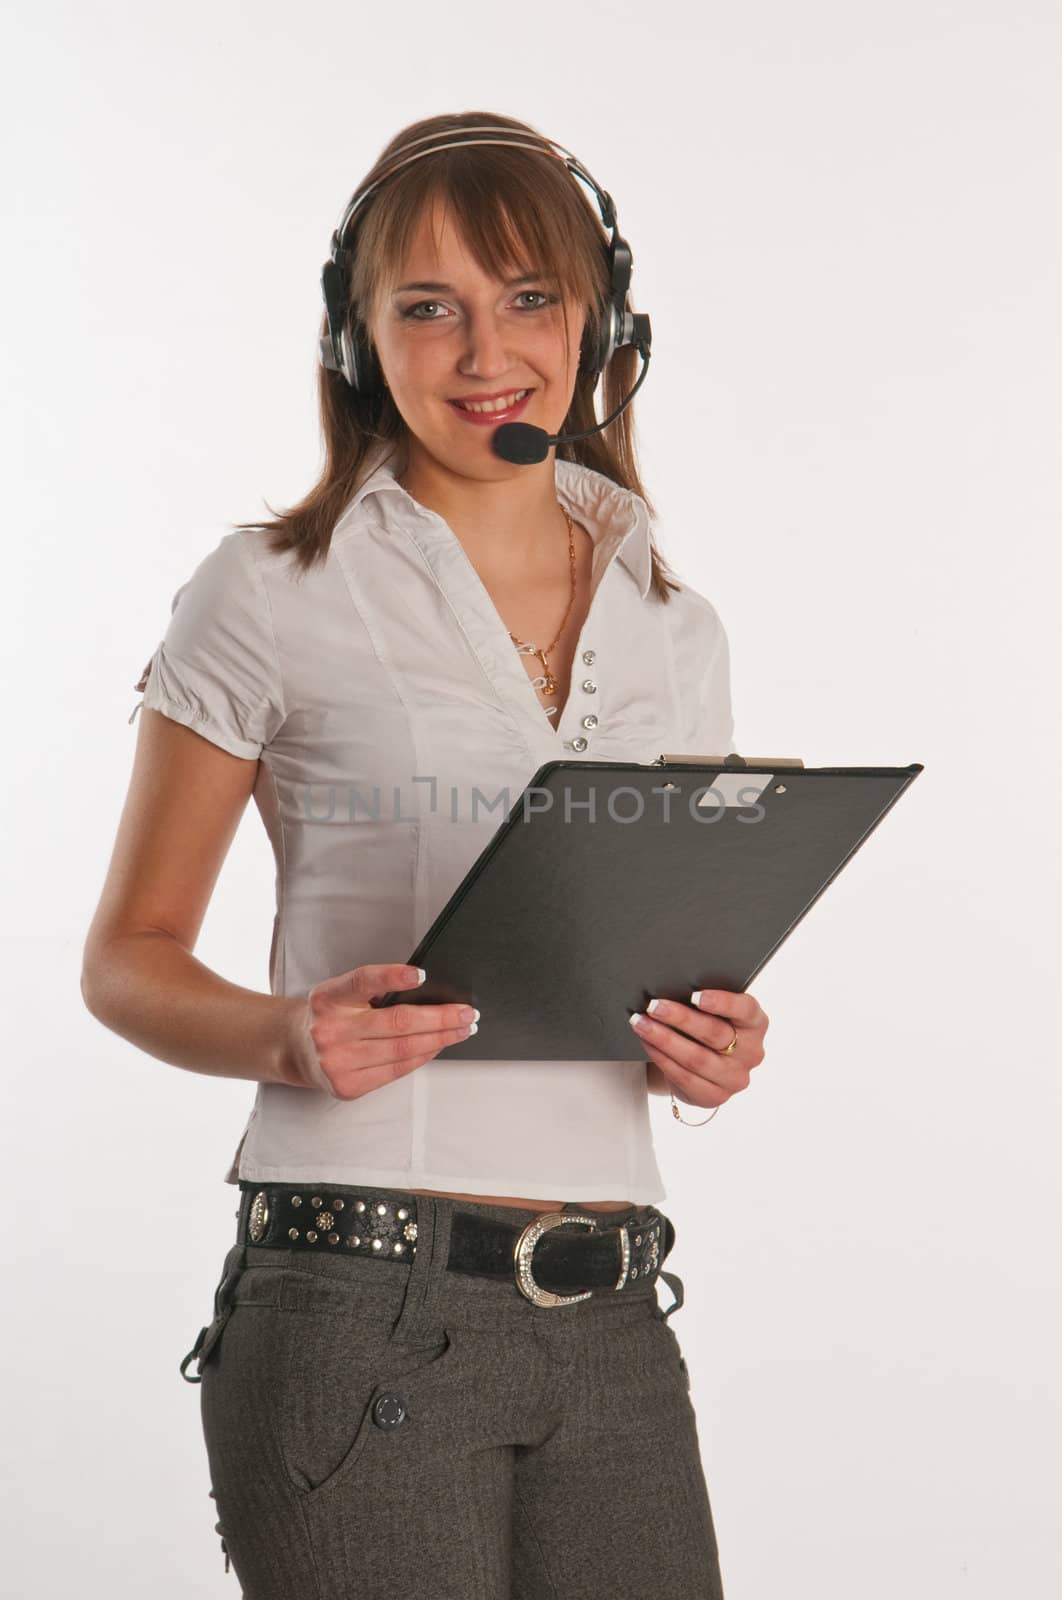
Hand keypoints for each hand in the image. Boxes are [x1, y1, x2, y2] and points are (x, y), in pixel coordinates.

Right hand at [282, 964, 478, 1099]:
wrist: (296, 1049)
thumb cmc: (330, 1014)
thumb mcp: (341, 992)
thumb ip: (374, 990)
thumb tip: (429, 993)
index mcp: (328, 998)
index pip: (363, 981)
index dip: (392, 976)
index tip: (421, 974)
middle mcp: (330, 1030)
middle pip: (397, 1022)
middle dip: (440, 1018)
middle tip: (467, 1012)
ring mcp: (337, 1061)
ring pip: (402, 1050)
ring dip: (440, 1039)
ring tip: (461, 1030)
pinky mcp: (347, 1085)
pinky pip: (396, 1071)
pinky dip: (423, 1057)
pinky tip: (437, 1046)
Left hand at [633, 989, 767, 1109]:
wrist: (700, 1063)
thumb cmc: (706, 1025)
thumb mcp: (713, 1011)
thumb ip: (702, 1001)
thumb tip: (670, 985)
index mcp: (755, 1023)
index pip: (746, 1010)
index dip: (722, 1002)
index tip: (694, 995)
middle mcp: (752, 1052)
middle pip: (714, 1033)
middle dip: (680, 1018)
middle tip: (653, 1006)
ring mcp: (736, 1078)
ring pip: (697, 1058)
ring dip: (664, 1039)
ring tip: (641, 1024)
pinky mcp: (716, 1096)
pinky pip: (686, 1078)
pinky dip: (663, 1059)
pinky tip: (647, 1044)